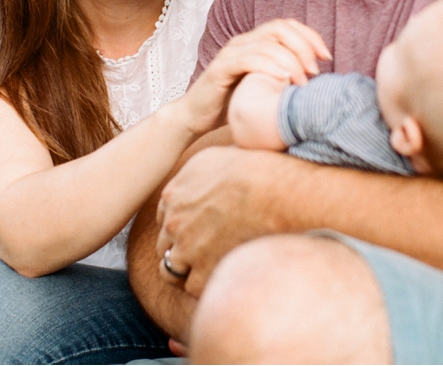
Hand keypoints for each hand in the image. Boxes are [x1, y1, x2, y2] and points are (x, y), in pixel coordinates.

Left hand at [156, 146, 296, 296]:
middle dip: (182, 246)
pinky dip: (204, 284)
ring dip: (187, 269)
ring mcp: (186, 248)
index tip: (201, 225)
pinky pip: (192, 287)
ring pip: (171, 269)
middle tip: (207, 248)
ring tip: (211, 266)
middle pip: (166, 242)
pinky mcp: (203, 271)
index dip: (183, 222)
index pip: (166, 216)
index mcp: (174, 193)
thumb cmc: (258, 170)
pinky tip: (221, 274)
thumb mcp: (218, 155)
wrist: (277, 193)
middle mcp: (174, 221)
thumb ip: (200, 170)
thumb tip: (206, 173)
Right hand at [179, 19, 330, 136]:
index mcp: (256, 42)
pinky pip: (247, 59)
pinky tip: (282, 79)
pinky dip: (268, 66)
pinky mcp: (220, 68)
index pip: (287, 25)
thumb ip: (285, 76)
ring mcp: (231, 53)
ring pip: (266, 43)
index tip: (327, 56)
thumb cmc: (234, 102)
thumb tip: (318, 78)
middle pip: (280, 28)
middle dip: (303, 46)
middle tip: (315, 70)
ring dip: (290, 60)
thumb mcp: (265, 86)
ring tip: (301, 81)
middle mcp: (243, 41)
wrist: (197, 117)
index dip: (310, 36)